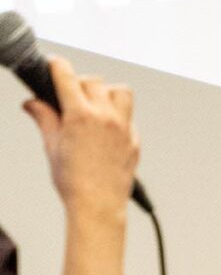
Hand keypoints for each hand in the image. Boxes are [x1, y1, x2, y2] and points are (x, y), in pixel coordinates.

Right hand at [23, 60, 139, 221]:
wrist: (98, 208)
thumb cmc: (74, 183)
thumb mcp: (52, 146)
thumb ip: (44, 118)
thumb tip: (31, 103)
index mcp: (80, 116)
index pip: (67, 75)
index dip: (56, 66)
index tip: (53, 66)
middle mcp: (105, 118)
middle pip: (94, 81)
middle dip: (79, 84)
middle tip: (70, 98)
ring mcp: (123, 129)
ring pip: (120, 92)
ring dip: (106, 94)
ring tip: (94, 108)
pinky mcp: (135, 141)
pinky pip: (129, 117)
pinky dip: (118, 116)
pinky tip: (105, 130)